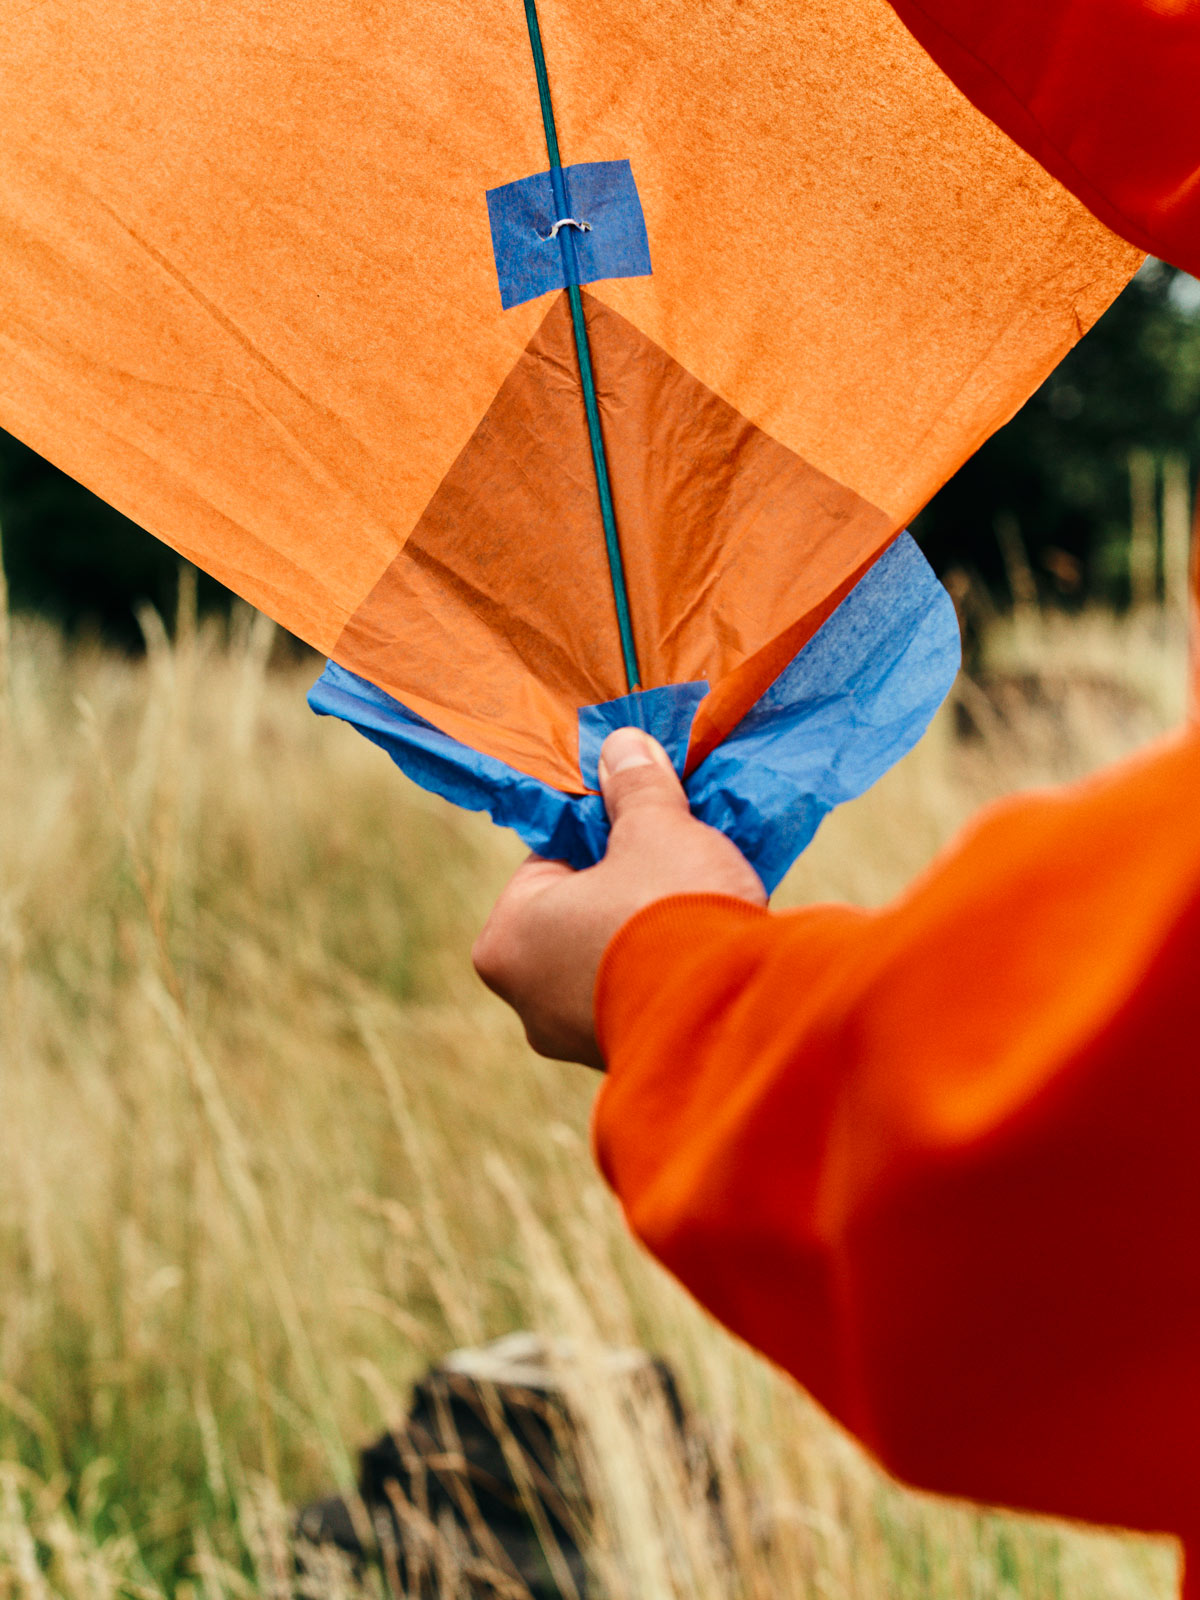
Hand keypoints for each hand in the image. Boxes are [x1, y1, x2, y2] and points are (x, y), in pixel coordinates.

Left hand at [472, 727, 765, 1067]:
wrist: (734, 1018)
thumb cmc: (669, 910)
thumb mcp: (655, 829)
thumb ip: (634, 787)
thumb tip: (622, 747)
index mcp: (505, 940)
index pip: (549, 861)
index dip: (601, 831)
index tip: (642, 819)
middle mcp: (526, 1001)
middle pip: (580, 913)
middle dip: (627, 886)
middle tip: (676, 859)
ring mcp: (575, 1040)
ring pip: (613, 960)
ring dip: (651, 932)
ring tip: (700, 903)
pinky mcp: (628, 1062)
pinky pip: (644, 998)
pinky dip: (669, 973)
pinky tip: (708, 949)